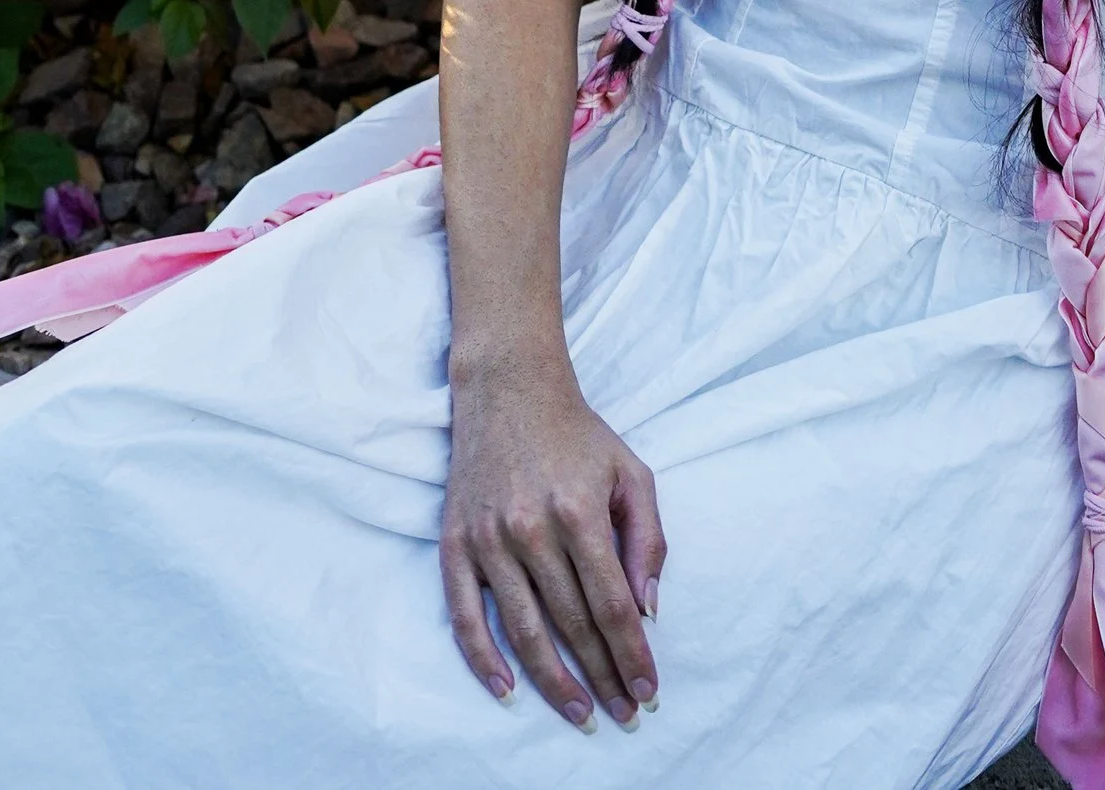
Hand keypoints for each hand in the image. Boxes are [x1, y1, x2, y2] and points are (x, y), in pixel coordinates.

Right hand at [441, 357, 665, 728]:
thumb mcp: (630, 471)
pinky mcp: (456, 543)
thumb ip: (648, 537)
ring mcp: (489, 539)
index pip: (612, 603)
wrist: (508, 388)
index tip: (648, 691)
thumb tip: (648, 608)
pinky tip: (508, 691)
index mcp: (580, 511)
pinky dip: (484, 660)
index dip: (631, 653)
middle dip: (602, 677)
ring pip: (523, 630)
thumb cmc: (578, 434)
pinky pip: (465, 616)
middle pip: (572, 624)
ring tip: (580, 715)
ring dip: (552, 683)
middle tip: (623, 716)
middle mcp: (532, 529)